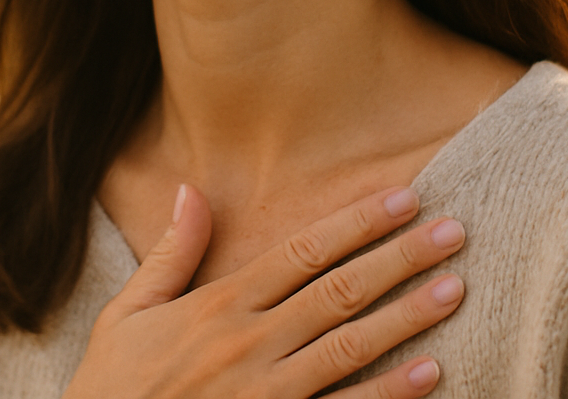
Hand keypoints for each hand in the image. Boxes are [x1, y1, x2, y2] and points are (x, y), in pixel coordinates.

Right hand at [62, 184, 465, 398]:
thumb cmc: (113, 389)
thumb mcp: (127, 314)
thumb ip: (171, 254)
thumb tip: (193, 189)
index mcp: (218, 307)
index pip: (303, 251)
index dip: (357, 223)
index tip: (403, 197)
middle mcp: (248, 345)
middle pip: (339, 290)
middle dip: (400, 258)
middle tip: (455, 230)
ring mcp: (266, 396)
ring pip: (350, 347)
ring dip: (407, 316)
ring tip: (454, 288)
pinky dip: (389, 394)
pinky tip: (431, 372)